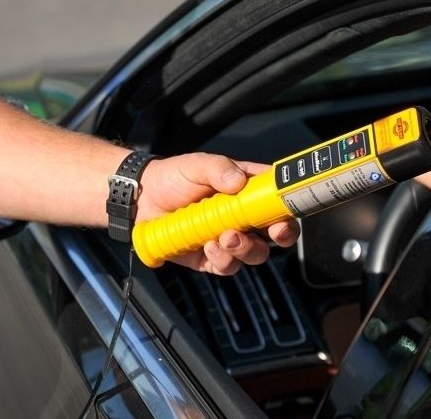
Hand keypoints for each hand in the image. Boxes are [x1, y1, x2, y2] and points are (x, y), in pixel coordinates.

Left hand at [136, 153, 299, 274]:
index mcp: (248, 190)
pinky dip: (223, 260)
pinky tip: (208, 246)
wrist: (140, 199)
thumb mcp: (196, 164)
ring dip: (246, 248)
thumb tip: (238, 181)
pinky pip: (227, 266)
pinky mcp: (211, 257)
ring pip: (255, 253)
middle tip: (272, 233)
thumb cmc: (172, 177)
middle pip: (277, 232)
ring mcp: (229, 238)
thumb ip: (218, 168)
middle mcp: (243, 216)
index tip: (288, 213)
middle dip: (281, 236)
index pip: (279, 199)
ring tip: (225, 237)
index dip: (290, 207)